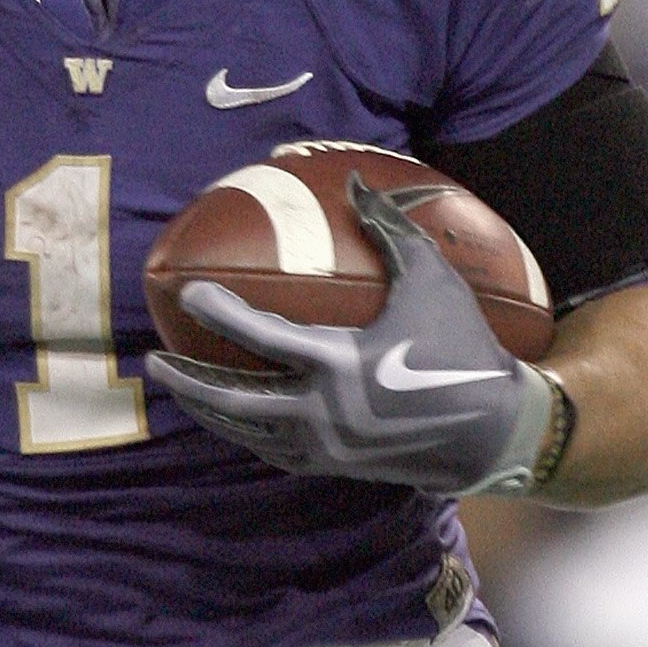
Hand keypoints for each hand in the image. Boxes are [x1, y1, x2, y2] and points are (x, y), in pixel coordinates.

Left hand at [146, 176, 558, 495]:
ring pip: (246, 432)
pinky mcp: (334, 464)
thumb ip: (390, 230)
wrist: (492, 430)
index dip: (219, 313)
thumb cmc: (463, 346)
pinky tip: (230, 414)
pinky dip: (244, 431)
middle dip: (188, 383)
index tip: (187, 292)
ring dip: (208, 411)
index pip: (261, 338)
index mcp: (341, 365)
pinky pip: (272, 449)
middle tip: (154, 361)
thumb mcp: (433, 280)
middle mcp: (323, 412)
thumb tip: (355, 182)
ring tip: (181, 387)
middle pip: (233, 402)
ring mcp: (325, 445)